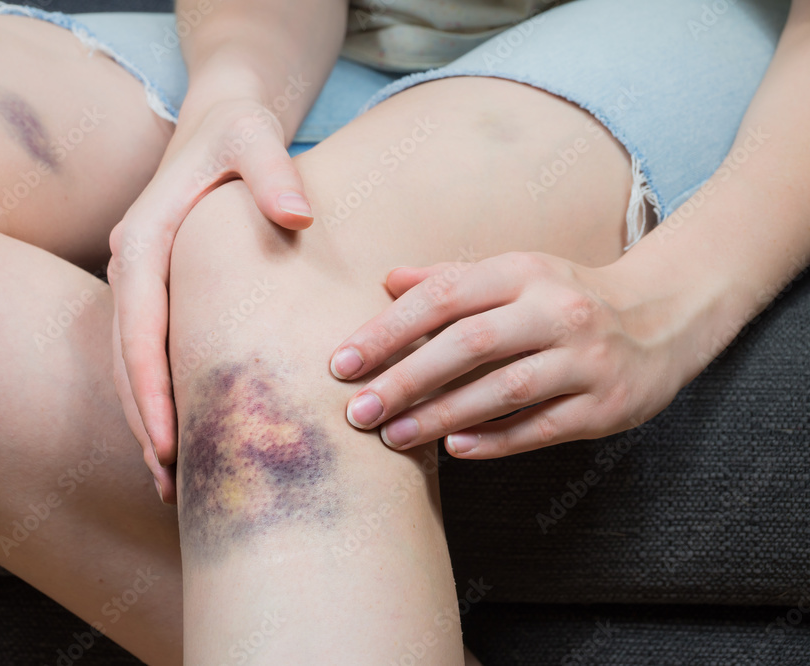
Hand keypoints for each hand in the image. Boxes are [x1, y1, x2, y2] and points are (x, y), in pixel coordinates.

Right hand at [109, 97, 313, 500]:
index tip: (164, 442)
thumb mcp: (257, 137)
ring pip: (132, 362)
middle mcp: (131, 263)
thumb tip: (298, 216)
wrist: (217, 119)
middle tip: (168, 482)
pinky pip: (149, 351)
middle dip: (143, 420)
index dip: (149, 387)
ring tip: (168, 480)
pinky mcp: (156, 290)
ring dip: (145, 419)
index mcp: (144, 237)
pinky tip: (180, 436)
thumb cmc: (239, 131)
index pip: (139, 325)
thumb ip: (274, 173)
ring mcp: (139, 280)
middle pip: (126, 357)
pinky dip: (158, 395)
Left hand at [329, 252, 686, 458]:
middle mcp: (556, 310)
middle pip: (469, 345)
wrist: (661, 319)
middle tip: (358, 410)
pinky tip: (454, 451)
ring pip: (504, 389)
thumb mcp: (513, 275)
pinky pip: (541, 426)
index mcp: (523, 272)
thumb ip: (450, 279)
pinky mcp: (606, 404)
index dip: (388, 331)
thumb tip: (387, 281)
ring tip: (393, 436)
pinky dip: (495, 441)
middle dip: (406, 380)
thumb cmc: (564, 298)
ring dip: (442, 416)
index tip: (341, 363)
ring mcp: (585, 358)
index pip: (443, 297)